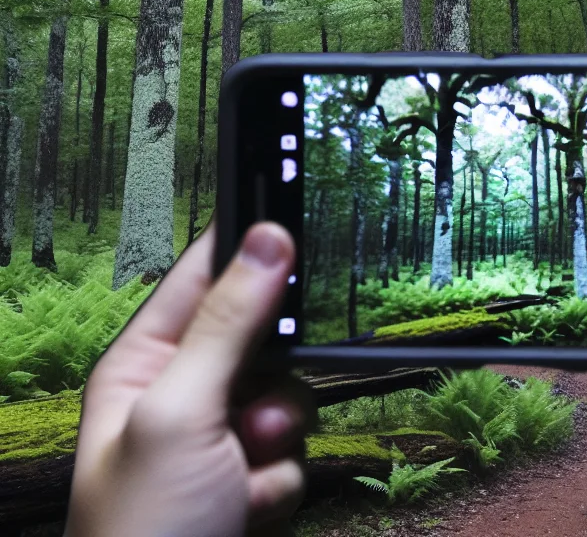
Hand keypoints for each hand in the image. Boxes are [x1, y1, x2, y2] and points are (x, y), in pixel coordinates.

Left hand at [66, 223, 308, 536]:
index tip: (295, 230)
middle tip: (254, 403)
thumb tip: (267, 239)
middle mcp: (182, 393)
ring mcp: (216, 438)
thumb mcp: (181, 413)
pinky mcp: (247, 477)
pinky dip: (278, 479)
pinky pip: (293, 448)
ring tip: (242, 470)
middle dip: (272, 374)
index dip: (248, 250)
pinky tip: (244, 506)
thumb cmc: (141, 534)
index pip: (202, 276)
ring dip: (278, 434)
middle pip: (261, 337)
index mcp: (145, 362)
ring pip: (287, 394)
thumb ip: (228, 323)